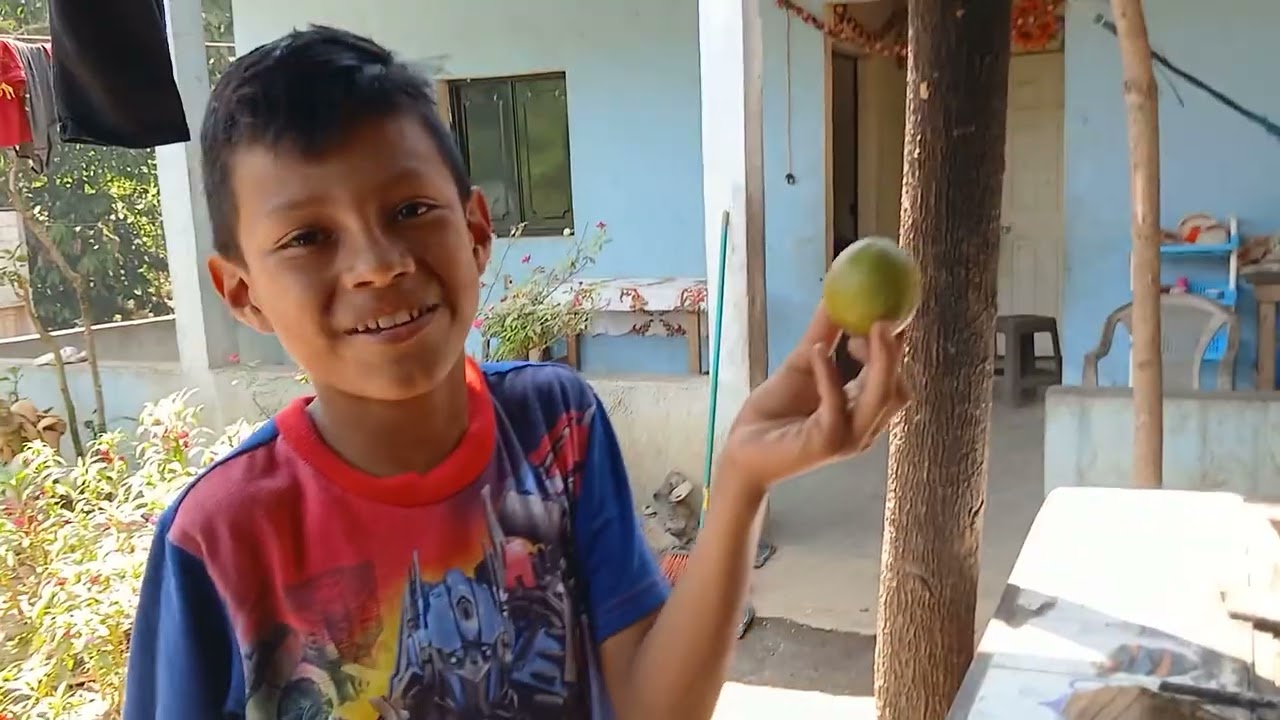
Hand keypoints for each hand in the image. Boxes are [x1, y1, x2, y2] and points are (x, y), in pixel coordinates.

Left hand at [719, 304, 909, 490]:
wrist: (742, 449)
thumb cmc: (774, 413)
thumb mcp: (802, 365)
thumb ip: (821, 335)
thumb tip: (833, 296)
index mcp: (862, 408)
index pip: (894, 376)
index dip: (897, 345)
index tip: (892, 309)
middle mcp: (863, 425)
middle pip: (896, 388)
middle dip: (893, 352)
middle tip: (881, 319)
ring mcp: (849, 437)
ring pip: (880, 398)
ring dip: (878, 362)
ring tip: (864, 329)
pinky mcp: (827, 444)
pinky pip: (837, 406)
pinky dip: (831, 376)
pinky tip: (819, 350)